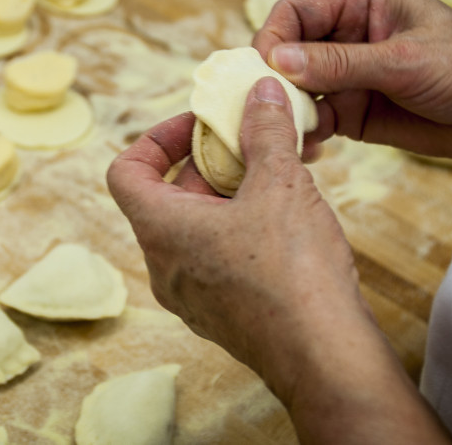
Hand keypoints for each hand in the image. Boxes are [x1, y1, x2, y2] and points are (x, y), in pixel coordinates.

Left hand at [108, 78, 450, 442]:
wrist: (325, 357)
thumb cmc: (292, 272)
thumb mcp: (280, 184)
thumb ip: (265, 131)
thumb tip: (260, 93)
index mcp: (161, 230)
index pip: (126, 172)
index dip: (155, 138)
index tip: (197, 123)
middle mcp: (165, 266)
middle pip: (169, 195)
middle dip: (212, 159)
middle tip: (255, 139)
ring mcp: (192, 295)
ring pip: (199, 226)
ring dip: (235, 191)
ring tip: (282, 170)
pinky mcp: (222, 313)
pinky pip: (219, 256)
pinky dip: (244, 225)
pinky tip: (290, 213)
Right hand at [254, 0, 451, 159]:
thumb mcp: (404, 61)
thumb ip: (340, 63)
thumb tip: (277, 61)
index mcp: (359, 4)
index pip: (296, 12)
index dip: (274, 37)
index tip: (264, 69)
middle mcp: (345, 37)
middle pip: (287, 52)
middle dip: (273, 78)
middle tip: (266, 107)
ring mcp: (346, 77)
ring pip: (296, 89)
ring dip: (286, 110)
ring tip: (285, 133)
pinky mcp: (350, 113)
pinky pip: (314, 120)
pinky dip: (304, 134)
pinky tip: (308, 149)